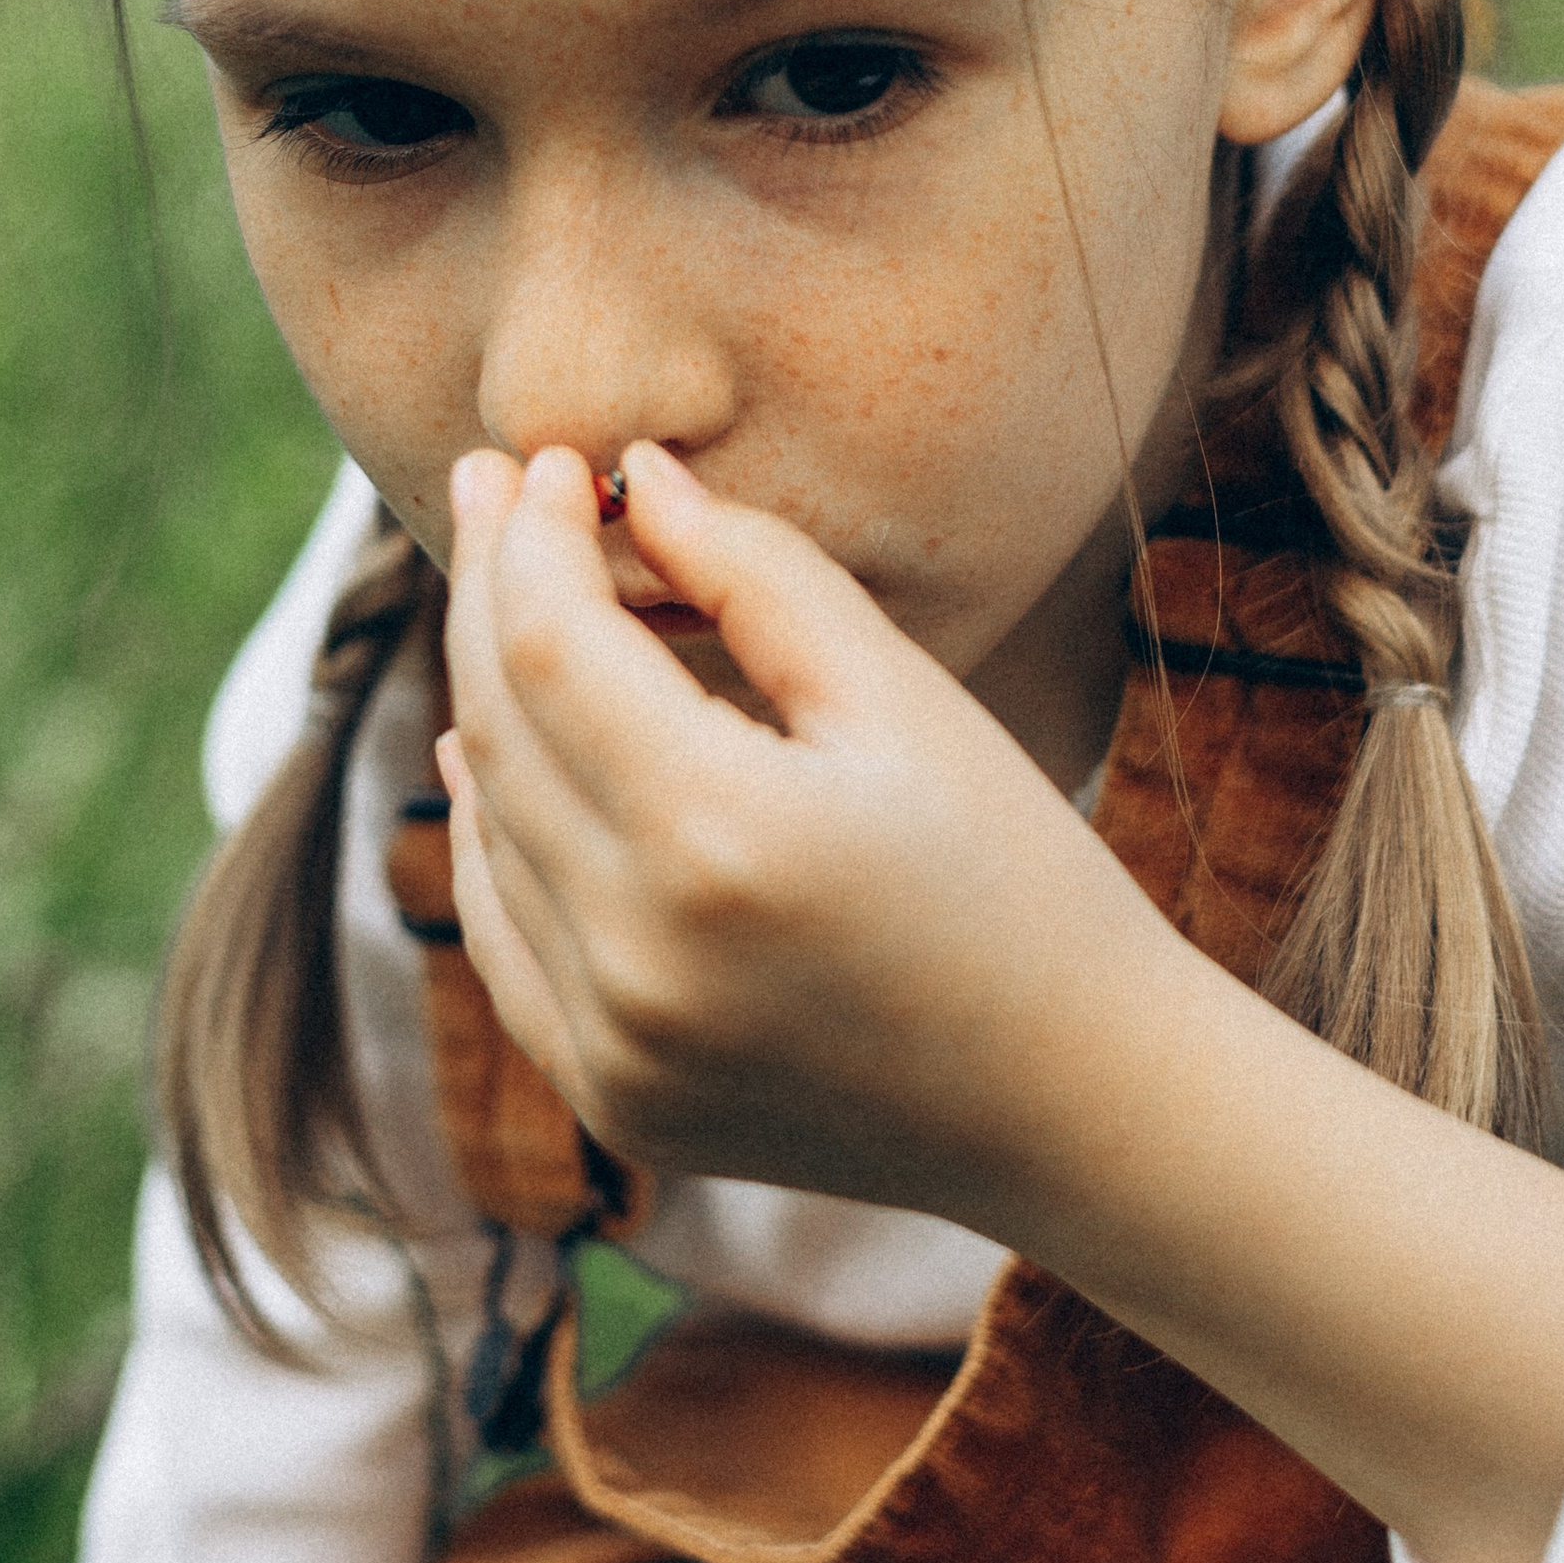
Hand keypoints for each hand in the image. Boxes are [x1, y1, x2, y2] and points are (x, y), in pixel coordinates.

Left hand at [439, 440, 1164, 1220]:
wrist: (1081, 1102)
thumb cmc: (1018, 875)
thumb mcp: (905, 698)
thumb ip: (757, 574)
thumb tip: (636, 479)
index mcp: (718, 837)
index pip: (549, 646)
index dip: (532, 539)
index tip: (546, 460)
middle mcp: (637, 954)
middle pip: (497, 727)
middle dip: (488, 591)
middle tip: (487, 486)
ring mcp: (613, 1046)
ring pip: (486, 829)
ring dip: (483, 702)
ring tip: (503, 600)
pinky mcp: (614, 1100)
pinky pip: (504, 942)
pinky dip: (487, 837)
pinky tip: (485, 760)